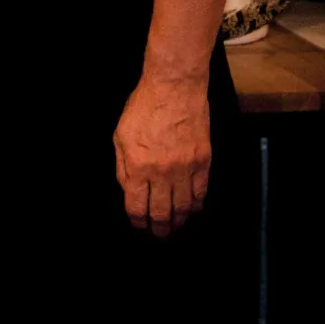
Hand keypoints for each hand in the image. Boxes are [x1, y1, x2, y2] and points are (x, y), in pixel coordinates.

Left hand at [112, 73, 211, 237]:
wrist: (174, 89)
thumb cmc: (144, 108)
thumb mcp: (120, 135)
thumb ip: (123, 167)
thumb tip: (128, 190)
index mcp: (138, 166)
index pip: (137, 206)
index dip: (138, 221)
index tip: (139, 225)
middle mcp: (163, 172)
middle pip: (162, 212)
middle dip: (160, 228)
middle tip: (159, 234)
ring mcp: (186, 168)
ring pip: (185, 207)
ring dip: (180, 220)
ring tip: (176, 226)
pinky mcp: (204, 161)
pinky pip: (202, 192)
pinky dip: (197, 205)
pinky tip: (193, 209)